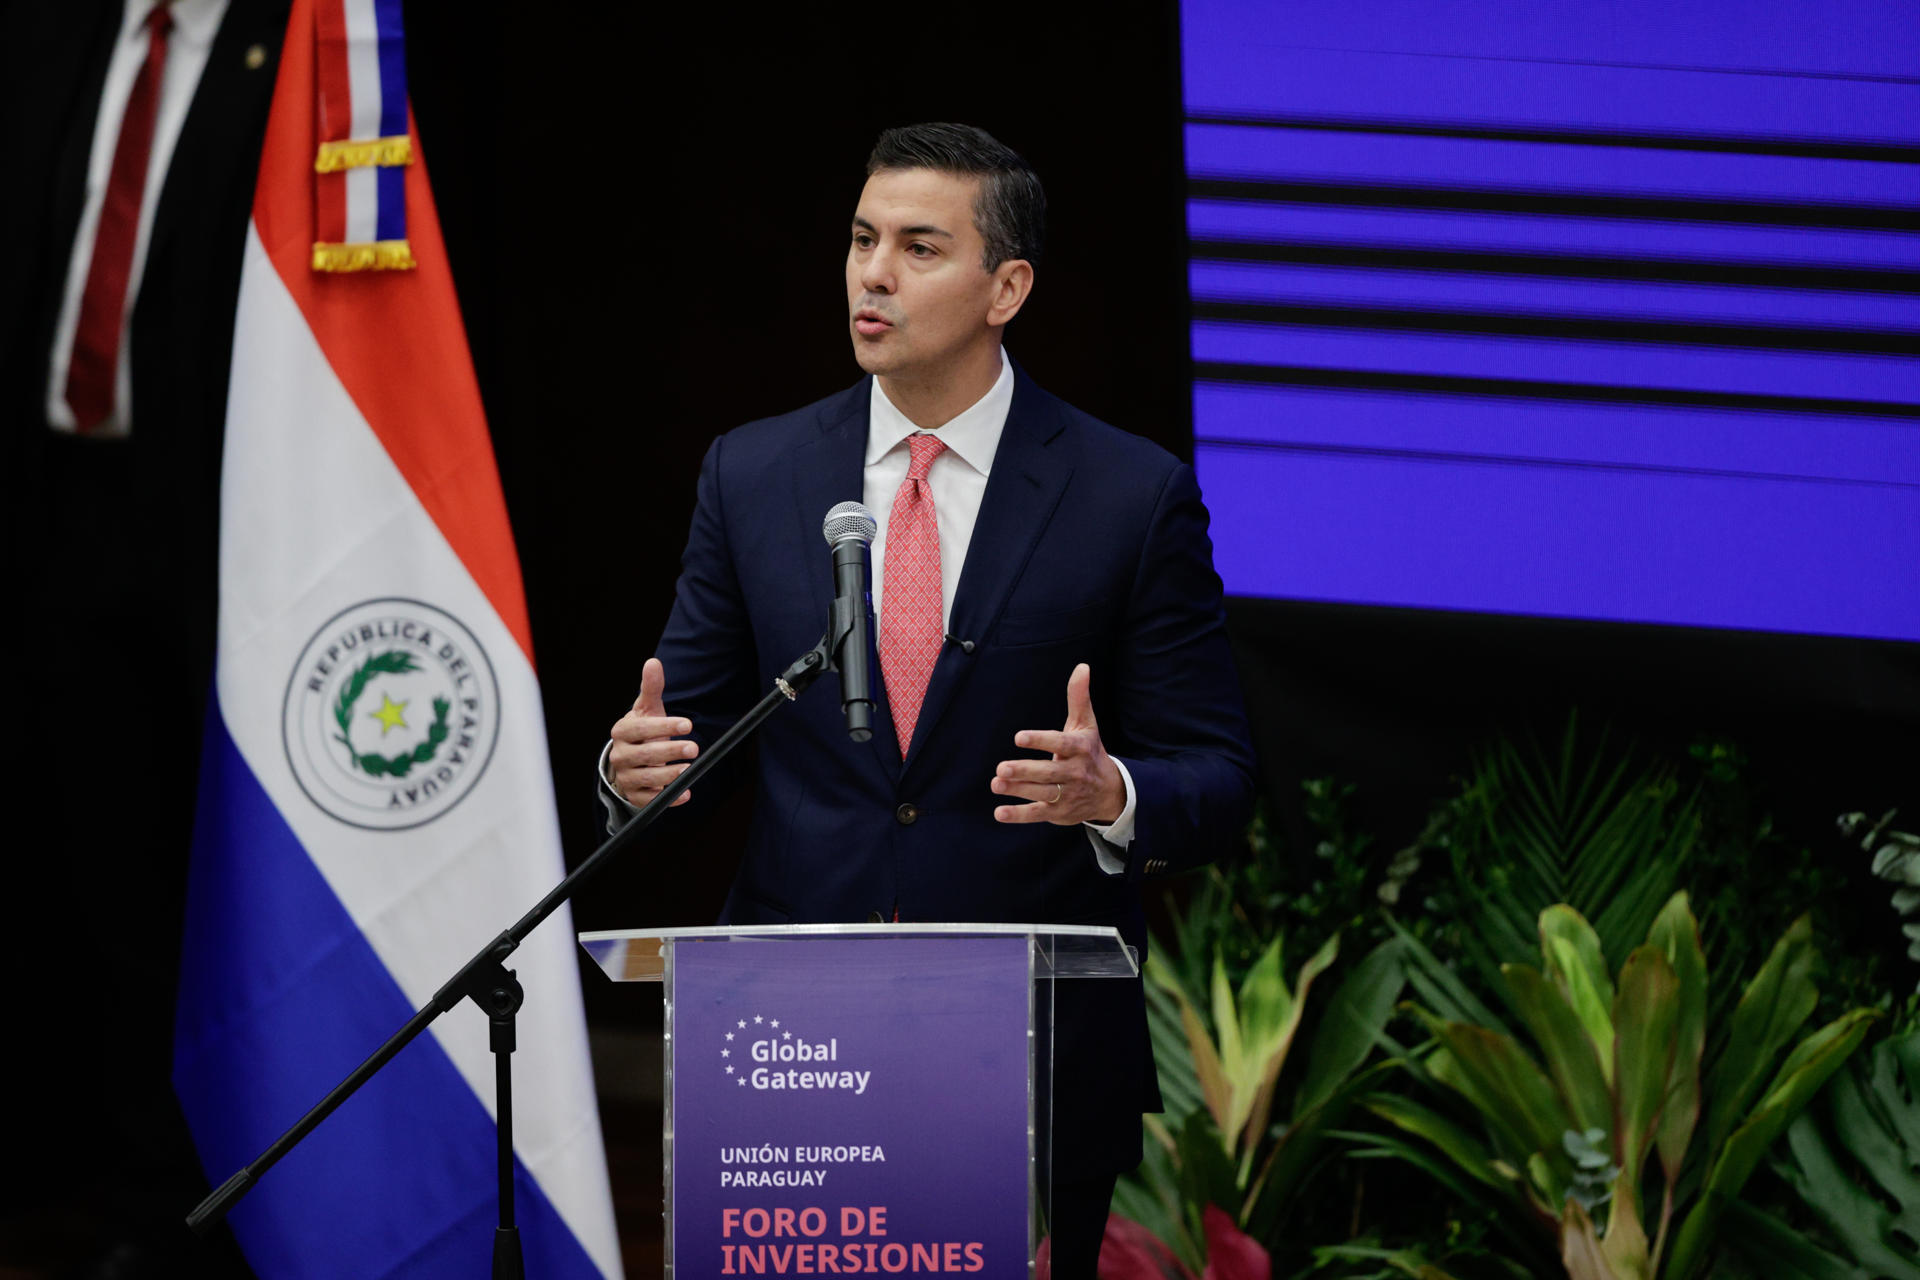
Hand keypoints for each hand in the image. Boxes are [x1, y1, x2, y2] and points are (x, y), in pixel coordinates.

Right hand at [607, 658, 698, 808]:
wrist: (631, 760)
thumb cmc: (644, 729)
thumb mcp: (648, 709)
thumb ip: (651, 688)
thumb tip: (653, 662)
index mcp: (623, 731)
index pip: (642, 728)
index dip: (664, 726)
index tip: (687, 724)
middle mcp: (620, 755)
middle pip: (646, 754)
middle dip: (671, 751)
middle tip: (694, 748)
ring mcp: (626, 777)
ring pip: (648, 778)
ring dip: (670, 775)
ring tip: (689, 770)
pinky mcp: (635, 796)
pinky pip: (651, 800)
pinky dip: (669, 798)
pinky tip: (685, 794)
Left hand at [992, 663, 1125, 825]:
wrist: (1110, 792)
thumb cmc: (1090, 751)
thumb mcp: (1086, 724)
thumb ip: (1079, 697)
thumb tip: (1082, 666)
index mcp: (1080, 749)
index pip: (1060, 744)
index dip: (1040, 741)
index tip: (1018, 737)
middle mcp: (1074, 773)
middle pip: (1047, 773)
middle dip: (1024, 771)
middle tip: (1001, 768)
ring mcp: (1066, 795)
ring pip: (1040, 793)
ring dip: (1017, 790)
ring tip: (996, 783)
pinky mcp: (1058, 812)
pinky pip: (1037, 814)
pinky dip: (1018, 815)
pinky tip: (999, 813)